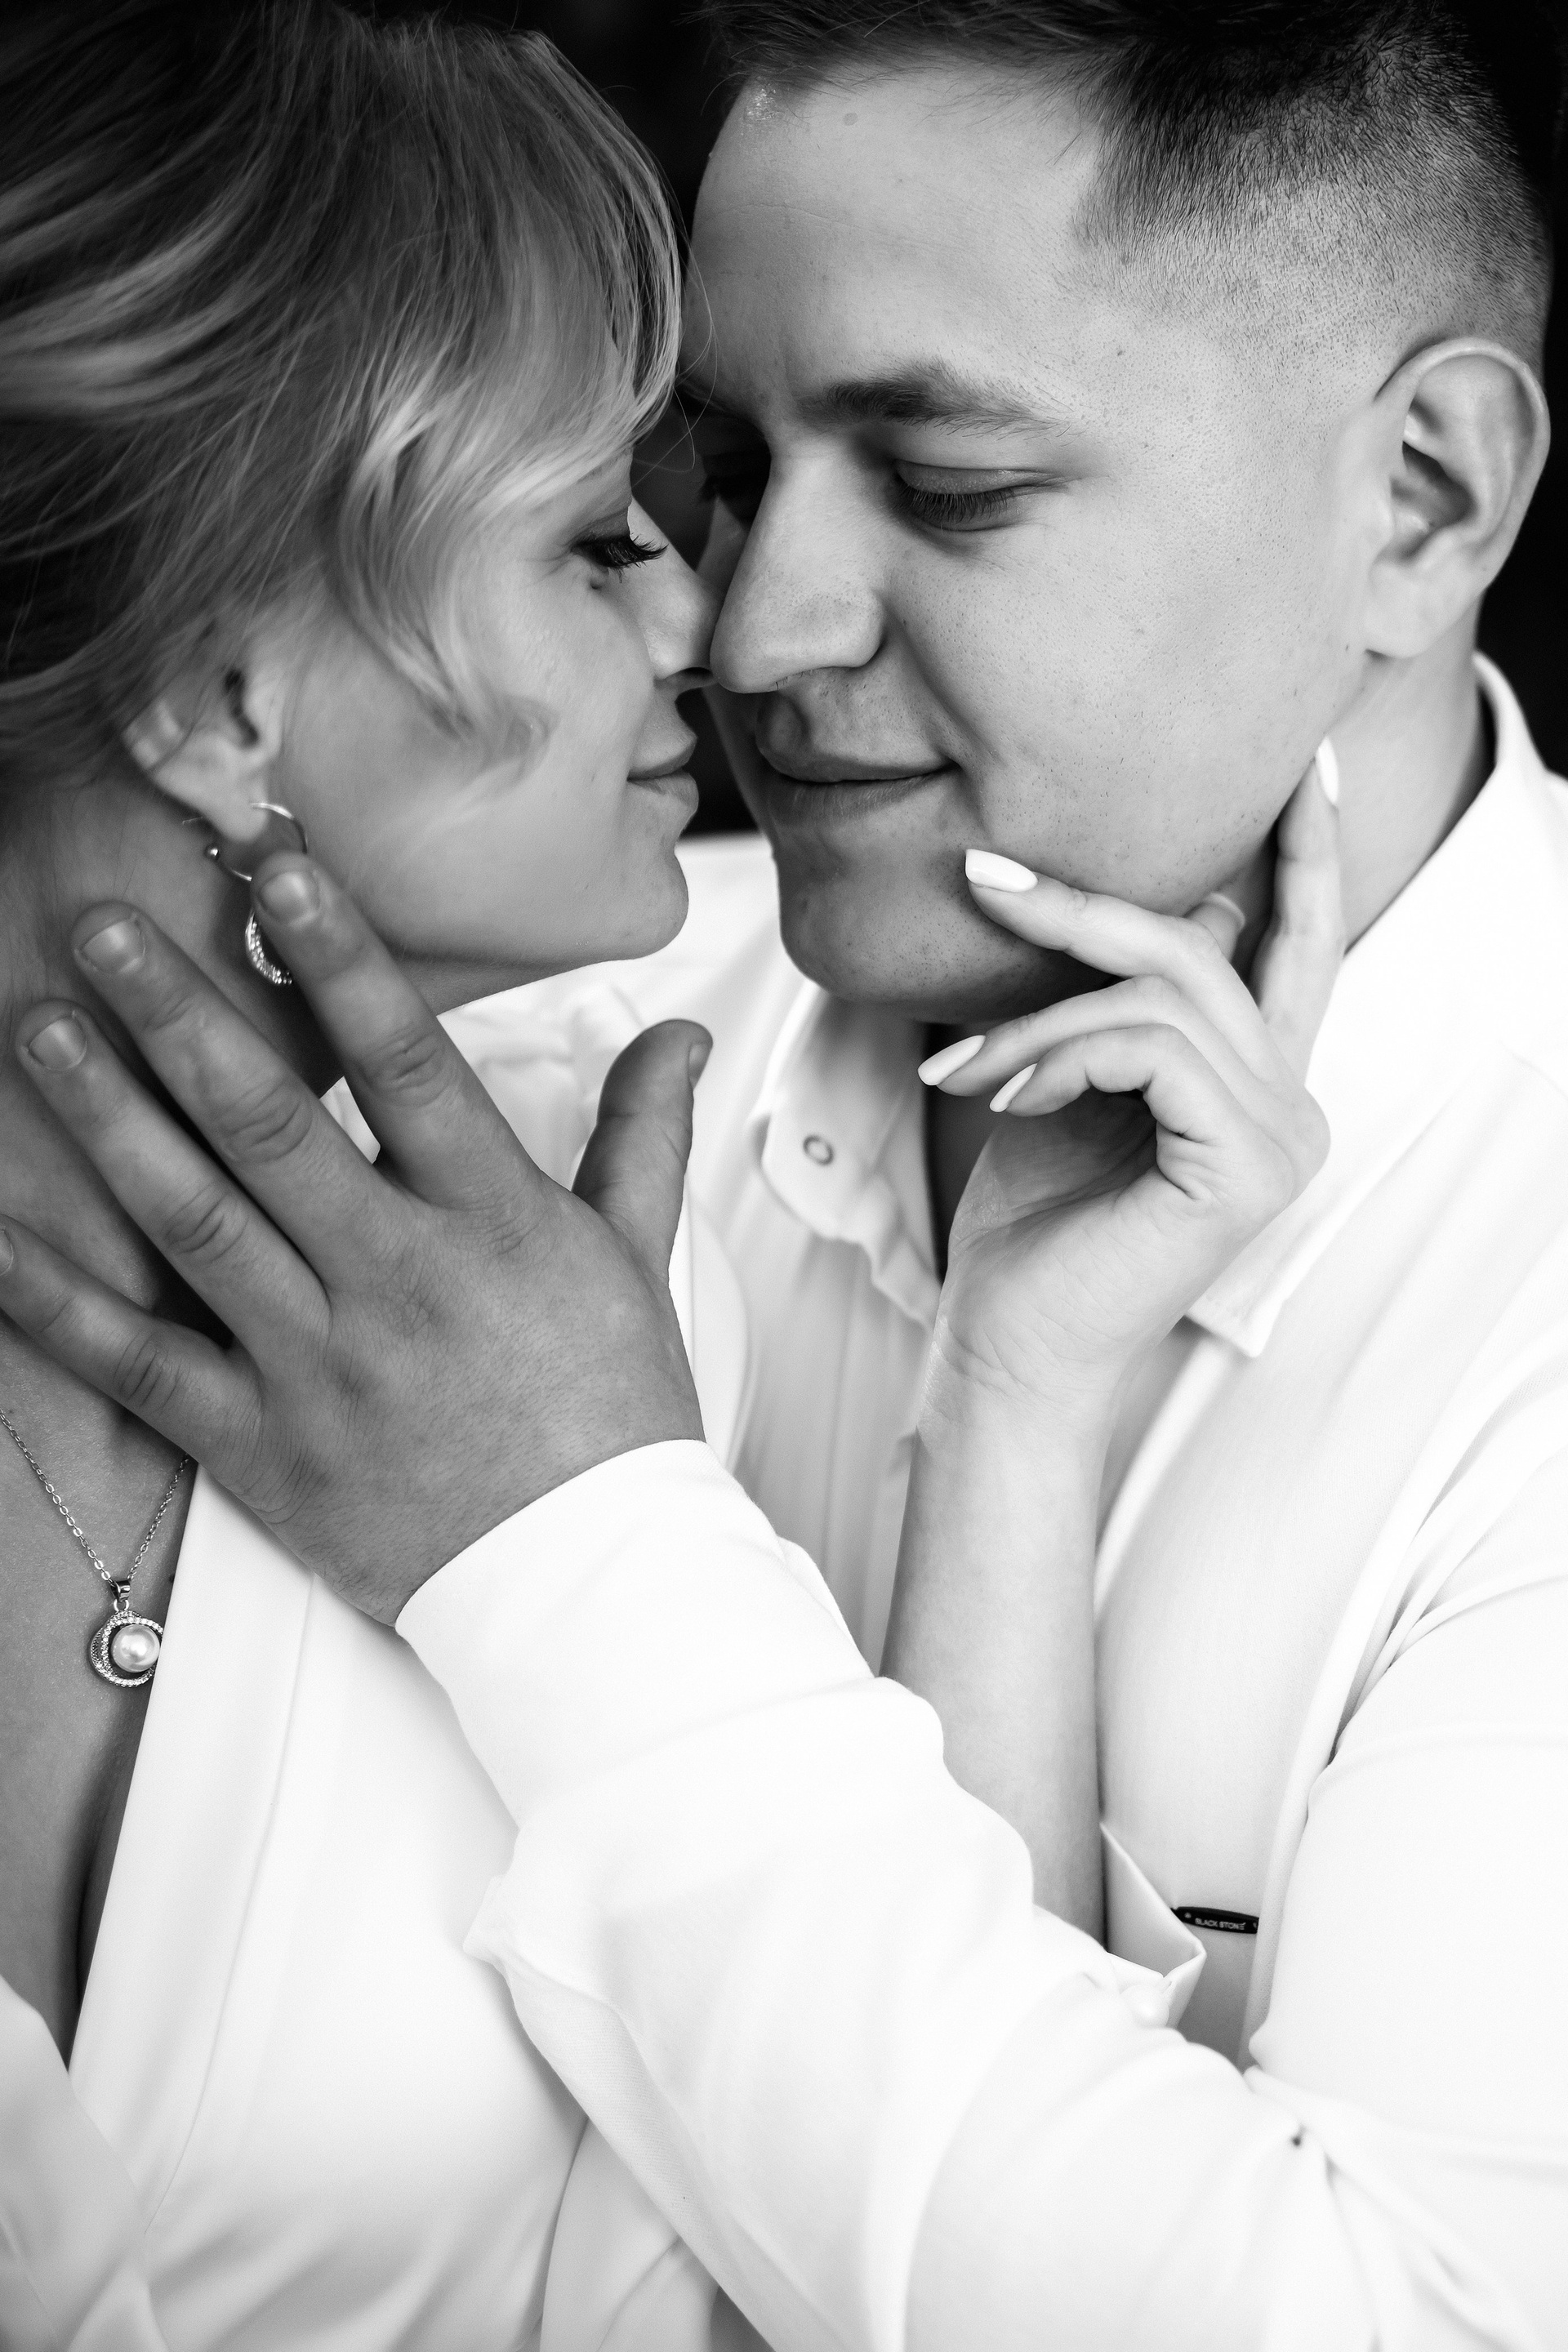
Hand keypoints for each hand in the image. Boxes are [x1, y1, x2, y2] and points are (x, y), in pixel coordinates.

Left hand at [0, 857, 706, 1620]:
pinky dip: (60, 1306)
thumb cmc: (611, 1424)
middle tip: (102, 929)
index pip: (406, 1064)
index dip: (339, 961)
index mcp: (493, 1225)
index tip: (277, 874)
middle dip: (179, 1014)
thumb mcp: (637, 1265)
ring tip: (43, 1031)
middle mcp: (399, 1282)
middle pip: (270, 1126)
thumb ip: (639, 1138)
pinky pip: (144, 1367)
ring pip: (195, 1222)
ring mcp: (322, 1365)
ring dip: (108, 1119)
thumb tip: (675, 1041)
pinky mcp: (265, 1447)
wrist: (590, 1586)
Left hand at [919, 759, 1341, 1432]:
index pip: (1298, 943)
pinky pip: (1150, 1049)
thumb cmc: (1029, 1219)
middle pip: (1205, 947)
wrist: (1004, 1342)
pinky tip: (999, 1100)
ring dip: (1038, 1018)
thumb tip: (1194, 898)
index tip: (1308, 765)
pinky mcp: (1245, 1169)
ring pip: (1163, 995)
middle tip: (982, 876)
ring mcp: (1282, 1138)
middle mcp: (1292, 1104)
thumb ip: (1127, 1000)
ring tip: (963, 1070)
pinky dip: (1057, 1057)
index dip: (1309, 853)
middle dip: (1082, 906)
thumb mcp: (1072, 1077)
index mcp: (1261, 1079)